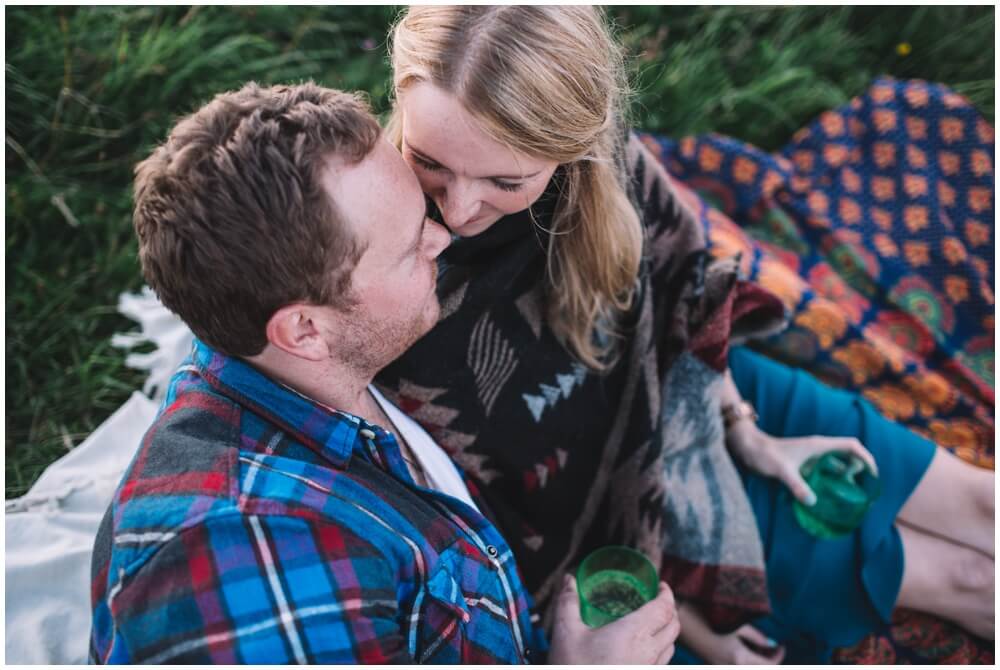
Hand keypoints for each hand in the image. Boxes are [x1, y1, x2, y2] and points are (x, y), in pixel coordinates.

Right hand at [548, 574, 679, 664]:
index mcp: (634, 634)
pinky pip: (662, 664)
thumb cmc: (573, 667)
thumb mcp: (566, 632)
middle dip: (670, 610)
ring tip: (652, 623)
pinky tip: (643, 650)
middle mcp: (648, 653)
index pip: (664, 609)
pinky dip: (661, 650)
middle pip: (674, 626)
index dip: (667, 593)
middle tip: (656, 600)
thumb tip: (569, 579)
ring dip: (668, 631)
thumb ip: (568, 602)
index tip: (660, 585)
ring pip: (671, 647)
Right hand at [708, 624, 785, 663]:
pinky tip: (745, 650)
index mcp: (740, 658)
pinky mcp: (718, 666)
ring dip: (757, 662)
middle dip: (769, 660)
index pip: (768, 665)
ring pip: (750, 668)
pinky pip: (739, 667)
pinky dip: (747, 662)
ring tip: (757, 648)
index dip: (778, 656)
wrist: (687, 626)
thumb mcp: (737, 626)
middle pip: (760, 669)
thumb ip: (756, 637)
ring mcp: (725, 669)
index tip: (781, 646)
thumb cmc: (712, 621)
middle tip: (770, 647)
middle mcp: (734, 668)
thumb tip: (771, 644)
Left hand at [726, 419, 877, 506]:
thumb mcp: (781, 471)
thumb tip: (813, 502)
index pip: (851, 445)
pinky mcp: (802, 464)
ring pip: (835, 465)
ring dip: (844, 477)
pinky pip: (823, 471)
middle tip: (860, 491)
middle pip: (848, 455)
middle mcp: (818, 449)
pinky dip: (829, 481)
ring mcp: (810, 456)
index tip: (873, 475)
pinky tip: (826, 496)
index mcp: (819, 445)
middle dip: (858, 470)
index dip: (866, 457)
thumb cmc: (764, 454)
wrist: (747, 448)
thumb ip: (797, 485)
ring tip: (848, 496)